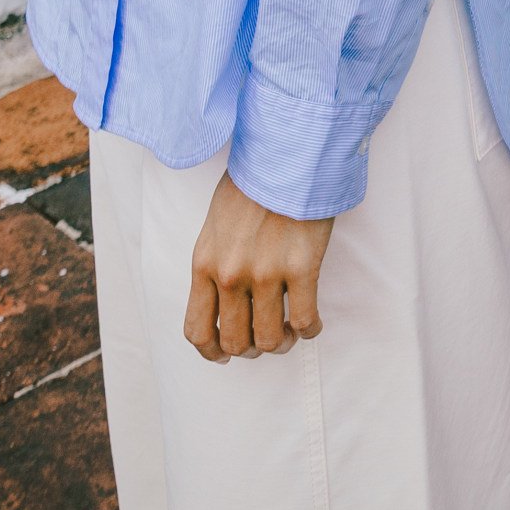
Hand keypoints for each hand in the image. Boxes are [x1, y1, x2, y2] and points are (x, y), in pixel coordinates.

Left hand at [184, 173, 335, 361]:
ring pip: (270, 339)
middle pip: (235, 342)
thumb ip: (216, 262)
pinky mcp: (301, 269)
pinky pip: (305, 321)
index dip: (213, 352)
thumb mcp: (216, 225)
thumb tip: (225, 296)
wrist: (285, 155)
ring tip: (289, 331)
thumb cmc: (253, 184)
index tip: (226, 354)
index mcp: (205, 264)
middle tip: (265, 338)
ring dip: (281, 343)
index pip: (198, 330)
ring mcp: (265, 274)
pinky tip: (312, 322)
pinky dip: (309, 330)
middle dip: (251, 349)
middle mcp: (230, 276)